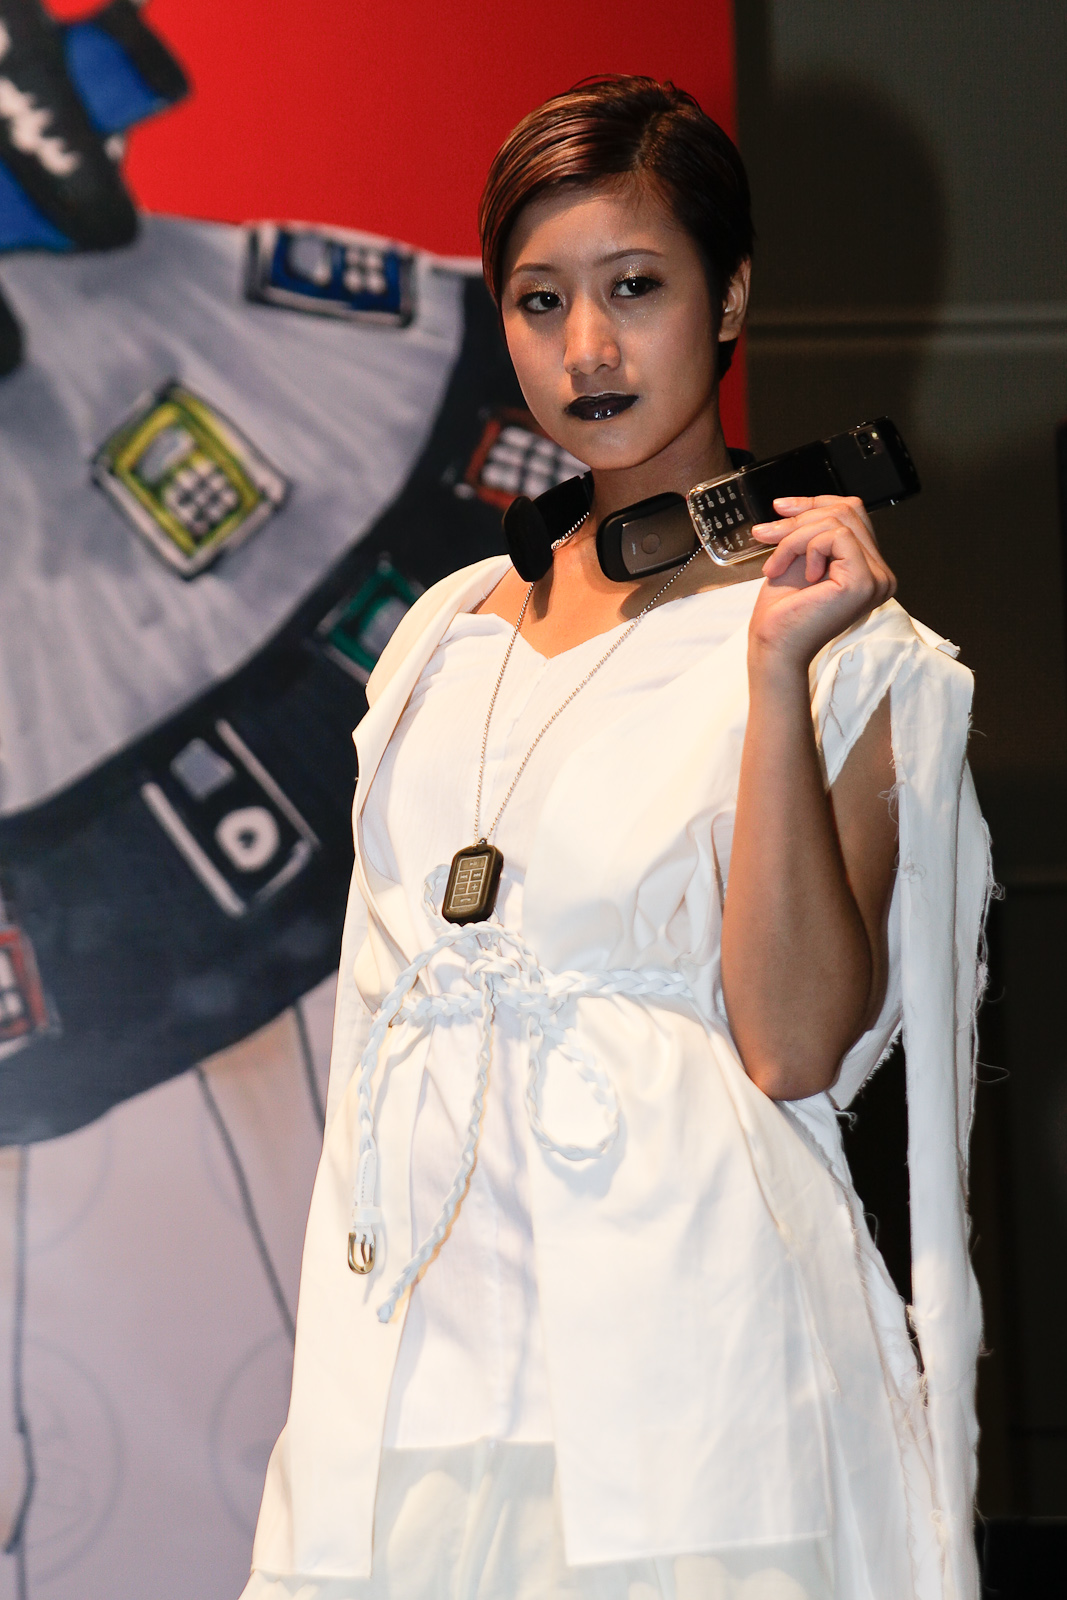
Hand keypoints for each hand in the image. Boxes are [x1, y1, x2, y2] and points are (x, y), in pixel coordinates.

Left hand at [747, 495, 895, 670]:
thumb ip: (810, 530)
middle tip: (767, 537)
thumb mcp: (796, 558)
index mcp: (867, 568)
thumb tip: (795, 502)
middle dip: (799, 520)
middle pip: (847, 511)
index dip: (814, 503)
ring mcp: (877, 578)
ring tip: (777, 565)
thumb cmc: (781, 614)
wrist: (773, 646)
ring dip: (795, 538)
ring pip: (838, 521)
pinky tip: (803, 575)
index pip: (852, 512)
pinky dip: (808, 547)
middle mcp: (880, 574)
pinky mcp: (864, 581)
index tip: (780, 508)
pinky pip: (837, 536)